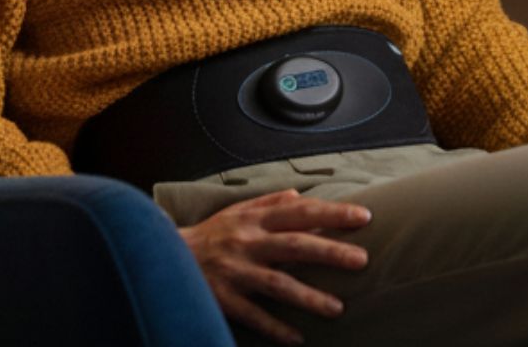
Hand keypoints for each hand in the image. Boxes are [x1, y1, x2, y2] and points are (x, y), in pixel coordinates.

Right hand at [177, 187, 371, 345]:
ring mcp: (236, 271)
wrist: (165, 256)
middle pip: (295, 245)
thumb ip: (268, 202)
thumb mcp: (236, 210)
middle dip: (330, 251)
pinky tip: (297, 339)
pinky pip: (254, 316)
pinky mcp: (224, 298)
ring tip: (337, 309)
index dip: (331, 214)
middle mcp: (247, 242)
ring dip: (309, 297)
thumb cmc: (209, 234)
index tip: (362, 217)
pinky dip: (275, 328)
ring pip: (278, 284)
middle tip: (362, 260)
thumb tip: (298, 194)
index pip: (299, 212)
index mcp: (253, 219)